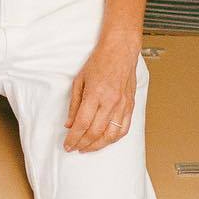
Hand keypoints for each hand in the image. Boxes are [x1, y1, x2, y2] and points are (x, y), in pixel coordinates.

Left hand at [64, 36, 138, 151]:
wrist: (120, 51)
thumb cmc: (100, 61)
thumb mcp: (79, 81)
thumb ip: (75, 105)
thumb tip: (70, 124)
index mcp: (95, 94)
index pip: (82, 123)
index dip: (73, 138)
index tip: (68, 144)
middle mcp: (110, 102)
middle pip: (95, 132)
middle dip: (83, 144)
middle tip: (75, 148)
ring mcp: (122, 105)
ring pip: (111, 135)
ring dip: (98, 145)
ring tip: (88, 147)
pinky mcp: (130, 106)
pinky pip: (124, 129)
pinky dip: (113, 138)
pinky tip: (105, 140)